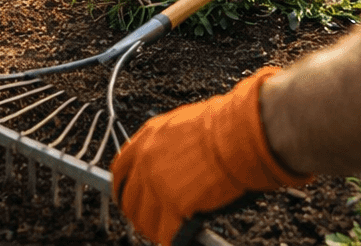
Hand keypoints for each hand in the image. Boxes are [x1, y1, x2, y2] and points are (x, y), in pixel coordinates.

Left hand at [112, 68, 311, 245]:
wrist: (239, 135)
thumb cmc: (225, 126)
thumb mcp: (183, 126)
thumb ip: (169, 146)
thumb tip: (173, 164)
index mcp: (147, 138)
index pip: (121, 170)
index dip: (124, 188)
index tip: (128, 197)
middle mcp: (145, 160)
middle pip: (128, 198)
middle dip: (137, 213)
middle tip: (148, 222)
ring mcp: (157, 183)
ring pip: (144, 219)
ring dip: (152, 229)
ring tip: (164, 234)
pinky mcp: (174, 204)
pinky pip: (165, 231)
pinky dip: (171, 238)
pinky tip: (180, 238)